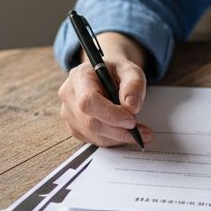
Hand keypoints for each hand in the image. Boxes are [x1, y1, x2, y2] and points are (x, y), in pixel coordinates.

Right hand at [58, 32, 153, 146]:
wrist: (105, 76)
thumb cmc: (116, 73)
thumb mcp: (130, 70)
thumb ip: (134, 85)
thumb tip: (132, 107)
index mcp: (79, 76)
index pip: (88, 100)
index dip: (110, 114)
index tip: (131, 121)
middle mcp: (69, 96)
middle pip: (90, 122)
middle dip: (118, 131)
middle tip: (142, 132)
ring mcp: (69, 114)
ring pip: (93, 134)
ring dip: (118, 137)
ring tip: (139, 133)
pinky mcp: (75, 127)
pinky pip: (94, 140)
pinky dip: (113, 140)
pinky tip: (125, 133)